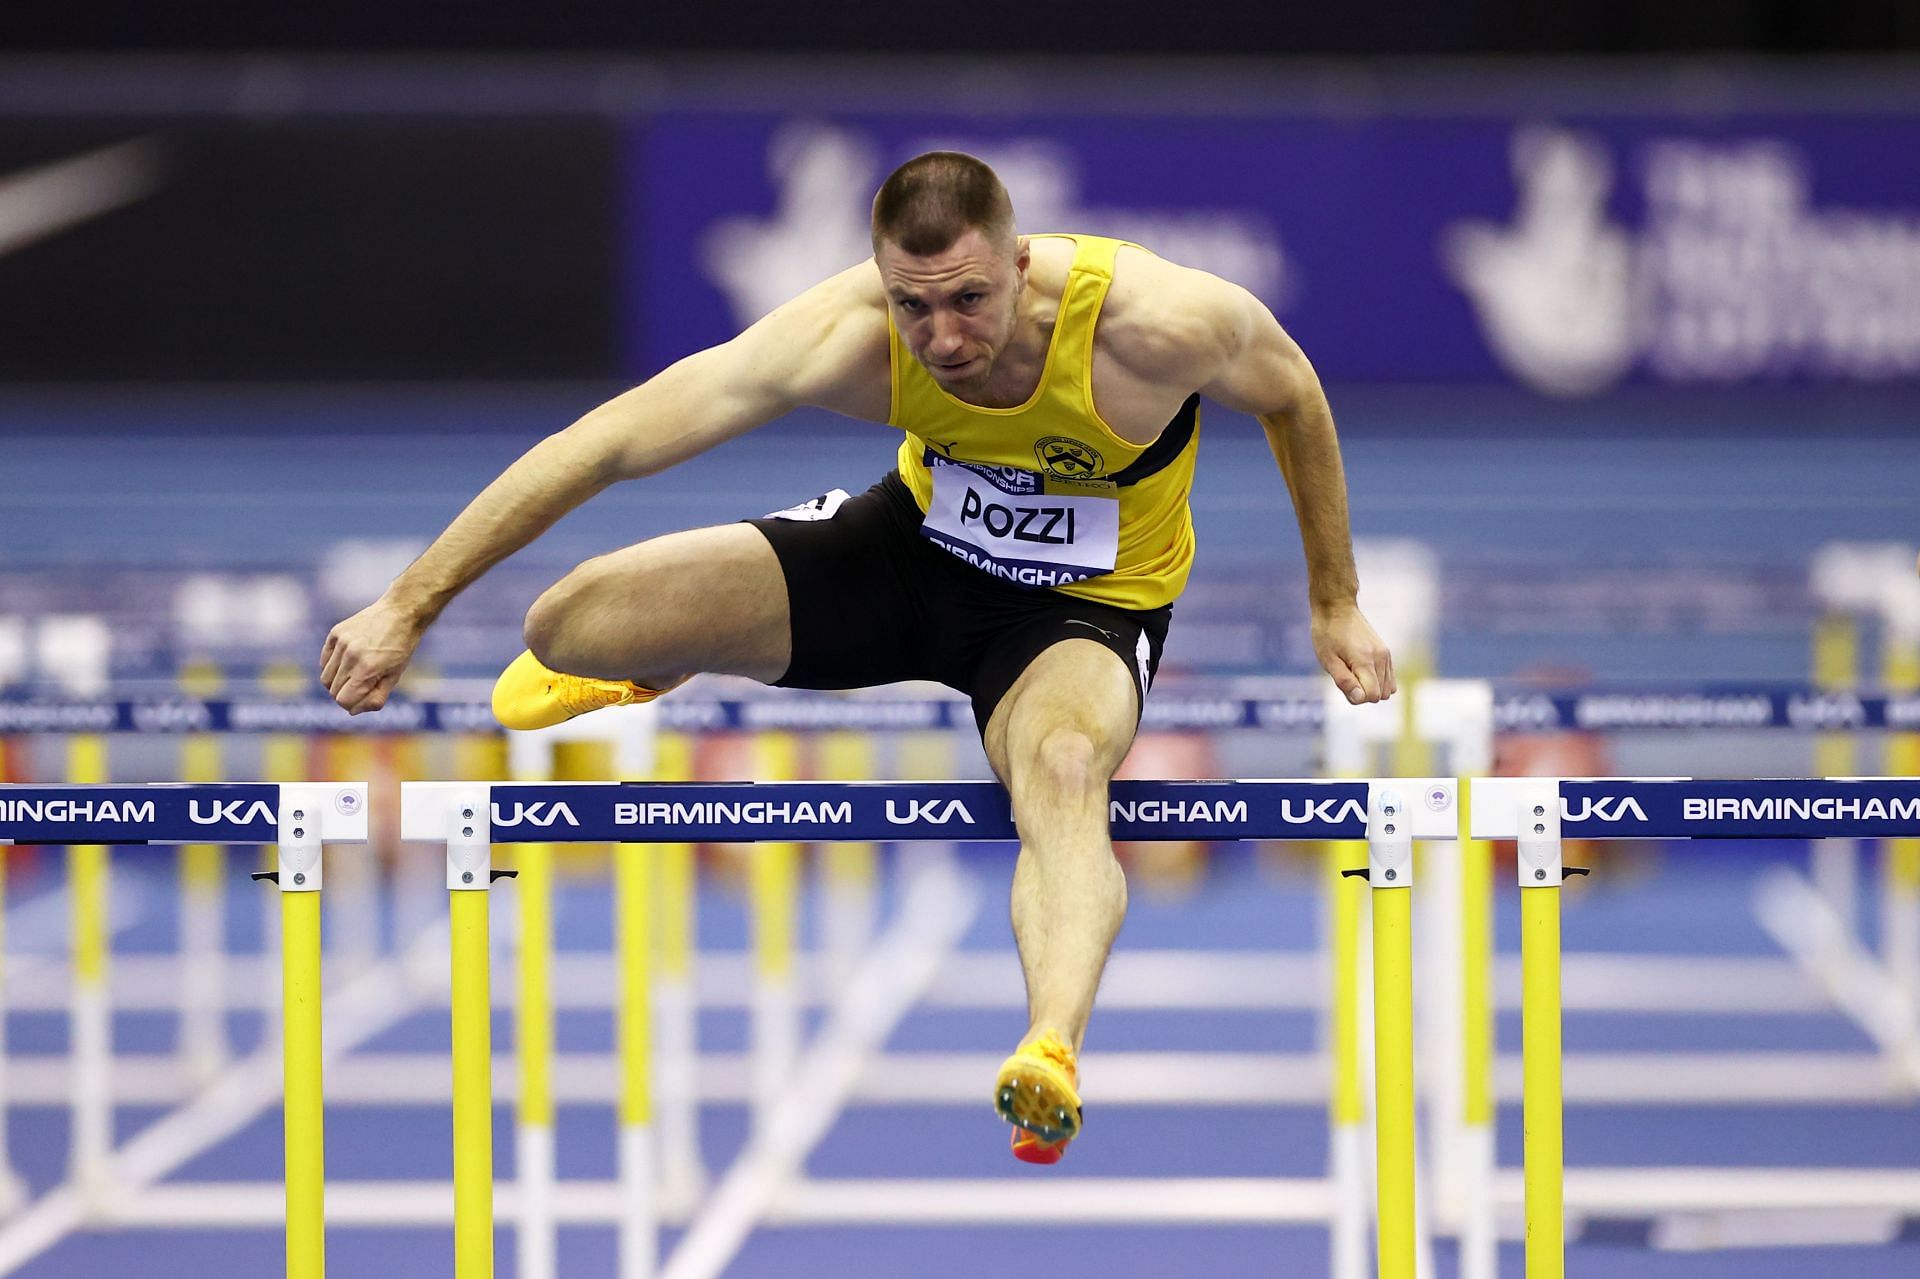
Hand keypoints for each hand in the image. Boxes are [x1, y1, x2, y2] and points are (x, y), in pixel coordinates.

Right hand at [320, 596, 424, 713]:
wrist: (401, 613)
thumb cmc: (401, 648)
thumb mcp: (394, 676)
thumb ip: (375, 698)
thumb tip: (352, 711)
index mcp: (367, 669)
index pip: (344, 701)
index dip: (353, 704)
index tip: (364, 696)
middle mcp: (351, 656)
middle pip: (334, 691)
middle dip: (347, 693)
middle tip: (364, 683)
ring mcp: (341, 643)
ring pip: (325, 678)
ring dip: (338, 681)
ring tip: (356, 672)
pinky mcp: (335, 633)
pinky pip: (324, 661)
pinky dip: (333, 666)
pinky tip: (349, 660)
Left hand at [1311, 602, 1395, 704]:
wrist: (1337, 608)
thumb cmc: (1327, 634)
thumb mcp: (1328, 660)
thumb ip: (1344, 681)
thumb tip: (1359, 698)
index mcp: (1365, 661)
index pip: (1371, 696)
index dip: (1355, 696)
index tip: (1342, 682)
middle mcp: (1381, 658)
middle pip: (1380, 695)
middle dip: (1363, 692)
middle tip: (1346, 674)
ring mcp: (1386, 655)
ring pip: (1387, 689)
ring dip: (1370, 687)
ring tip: (1353, 671)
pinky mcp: (1386, 652)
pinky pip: (1390, 679)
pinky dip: (1378, 681)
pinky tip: (1361, 670)